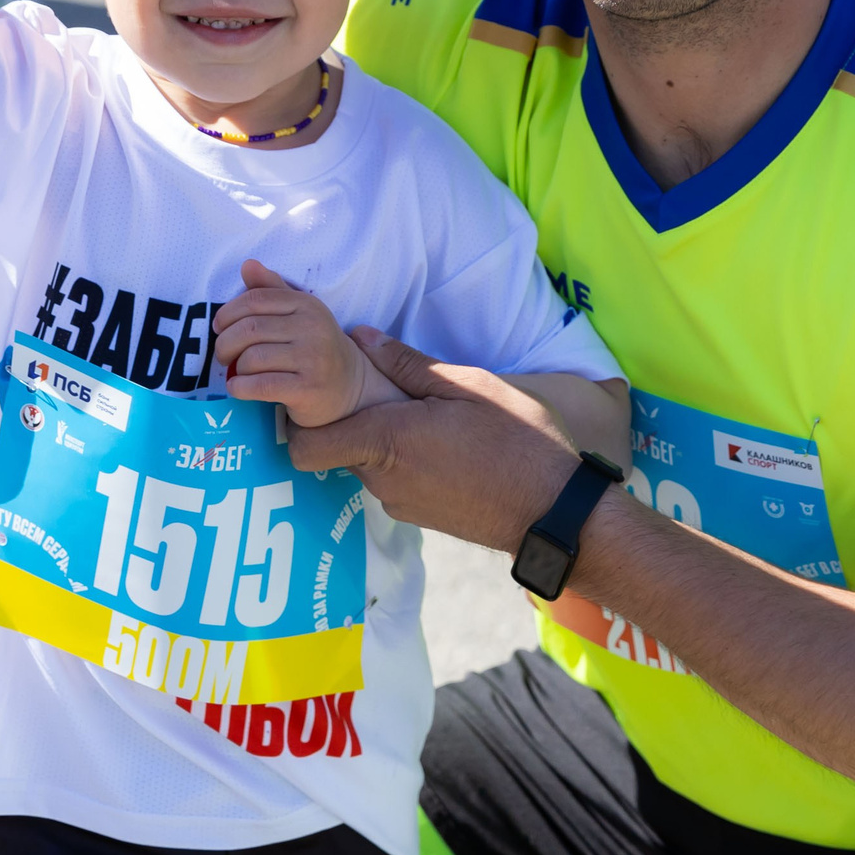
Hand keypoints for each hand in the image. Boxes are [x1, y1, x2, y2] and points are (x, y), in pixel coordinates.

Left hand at [214, 261, 404, 427]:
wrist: (350, 385)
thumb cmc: (315, 348)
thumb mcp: (299, 314)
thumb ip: (272, 290)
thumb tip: (248, 264)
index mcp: (307, 305)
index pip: (256, 300)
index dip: (228, 312)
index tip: (220, 327)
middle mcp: (312, 328)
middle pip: (249, 329)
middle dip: (225, 344)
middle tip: (223, 355)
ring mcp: (312, 359)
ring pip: (252, 359)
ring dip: (235, 368)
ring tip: (236, 372)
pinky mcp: (308, 389)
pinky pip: (260, 385)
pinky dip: (240, 388)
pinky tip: (238, 388)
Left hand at [285, 331, 581, 551]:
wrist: (556, 514)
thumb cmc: (518, 442)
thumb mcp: (468, 386)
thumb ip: (409, 364)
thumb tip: (362, 338)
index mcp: (386, 440)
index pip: (305, 445)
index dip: (298, 421)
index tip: (315, 394)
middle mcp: (383, 480)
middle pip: (340, 447)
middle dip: (352, 420)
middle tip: (384, 392)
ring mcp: (401, 504)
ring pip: (370, 464)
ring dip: (384, 441)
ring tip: (425, 418)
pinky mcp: (421, 517)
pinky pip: (396, 482)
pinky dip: (406, 463)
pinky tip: (444, 447)